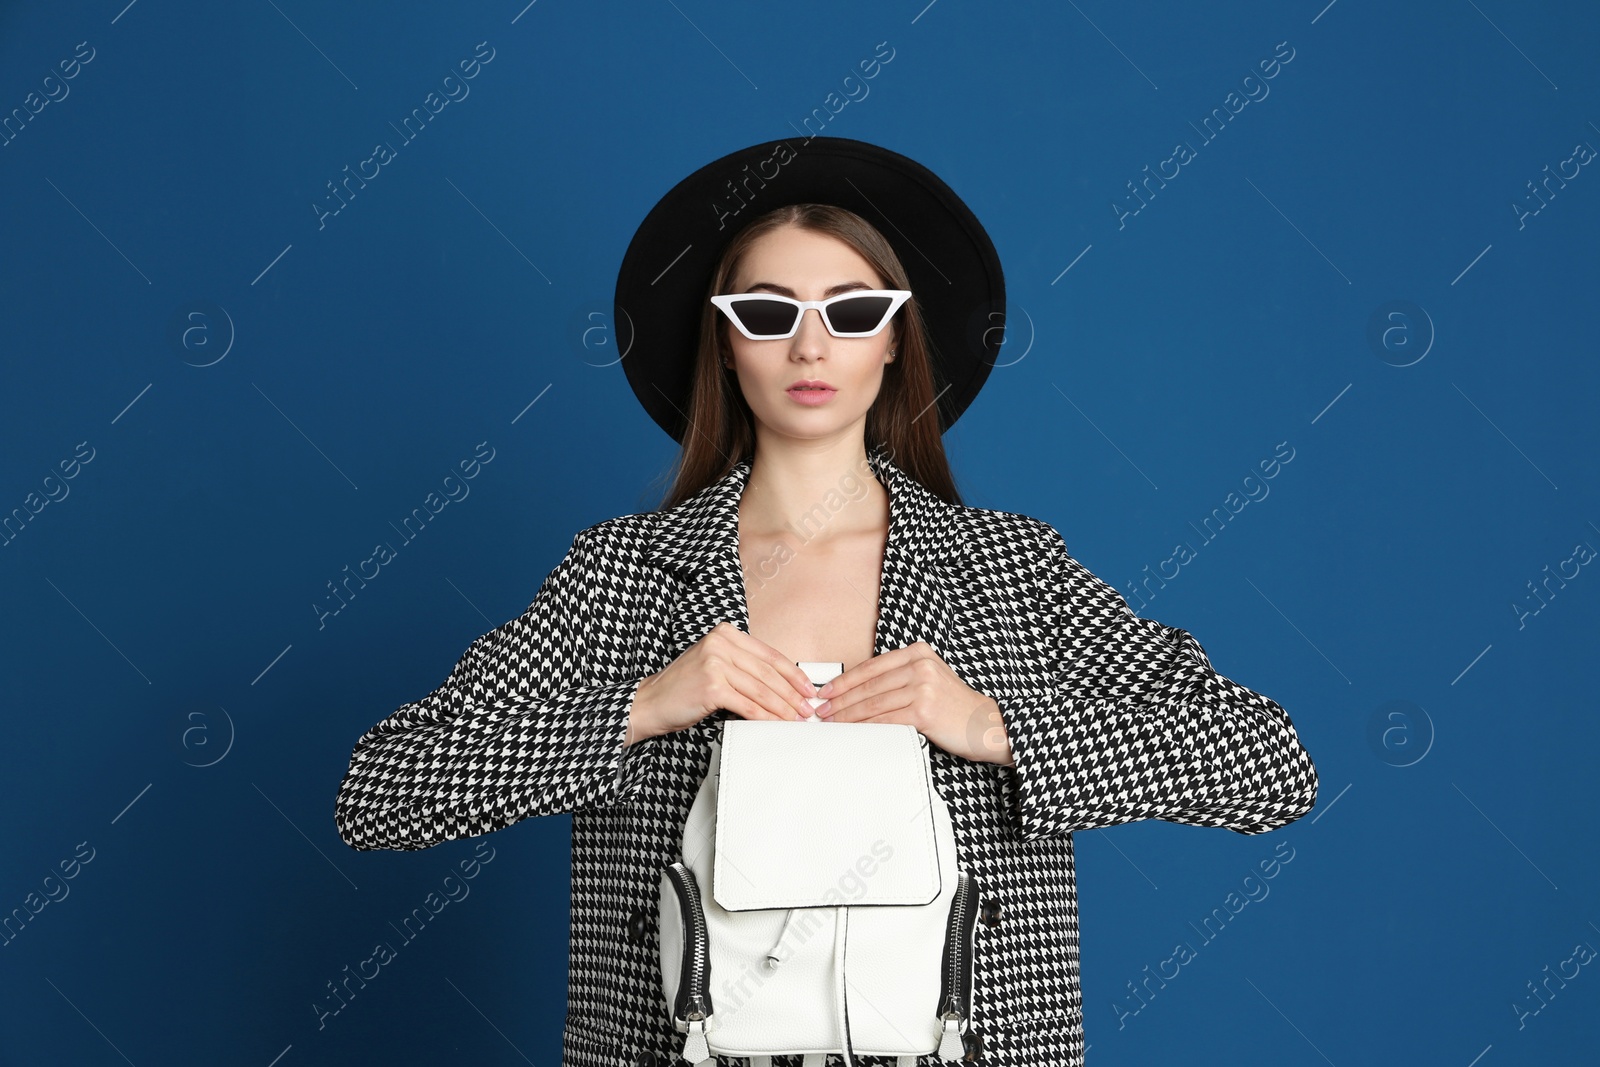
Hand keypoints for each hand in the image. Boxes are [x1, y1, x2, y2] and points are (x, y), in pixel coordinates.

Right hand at [627, 622, 817, 744]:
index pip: (769, 655)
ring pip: (761, 689)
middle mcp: (720, 643)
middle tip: (807, 708)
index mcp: (725, 634)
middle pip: (768, 673)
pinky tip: (774, 724)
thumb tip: (783, 684)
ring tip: (795, 719)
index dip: (793, 674)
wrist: (650, 703)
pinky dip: (764, 717)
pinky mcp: (712, 686)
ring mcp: (715, 663)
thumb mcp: (716, 666)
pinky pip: (747, 704)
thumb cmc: (684, 688)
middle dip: (792, 694)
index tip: (807, 689)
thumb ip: (744, 667)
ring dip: (782, 708)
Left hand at [814, 641, 1013, 764]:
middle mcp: (920, 665)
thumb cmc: (953, 707)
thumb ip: (898, 678)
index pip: (871, 667)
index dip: (844, 680)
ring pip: (873, 703)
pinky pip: (885, 720)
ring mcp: (923, 686)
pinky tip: (852, 732)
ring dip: (847, 715)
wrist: (986, 725)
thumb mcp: (927, 680)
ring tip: (831, 723)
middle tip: (820, 711)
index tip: (826, 692)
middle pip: (869, 685)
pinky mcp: (924, 710)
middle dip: (840, 700)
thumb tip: (856, 690)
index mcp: (917, 652)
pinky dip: (864, 727)